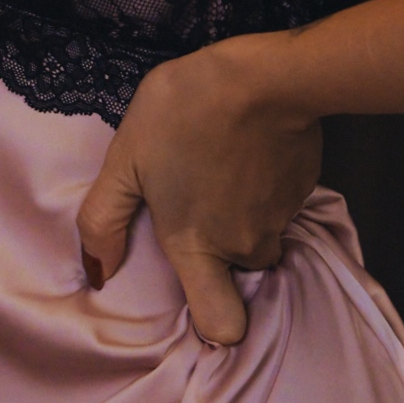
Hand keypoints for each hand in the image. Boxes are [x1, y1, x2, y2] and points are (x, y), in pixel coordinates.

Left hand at [74, 38, 324, 349]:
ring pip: (263, 232)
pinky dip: (268, 182)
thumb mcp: (126, 158)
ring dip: (245, 210)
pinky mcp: (306, 188)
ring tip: (223, 161)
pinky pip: (283, 201)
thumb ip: (104, 221)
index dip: (216, 322)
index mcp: (197, 247)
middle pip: (240, 270)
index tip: (203, 292)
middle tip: (201, 196)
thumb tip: (96, 274)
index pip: (223, 326)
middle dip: (223, 244)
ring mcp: (282, 218)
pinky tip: (250, 146)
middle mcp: (245, 246)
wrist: (262, 76)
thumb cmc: (183, 112)